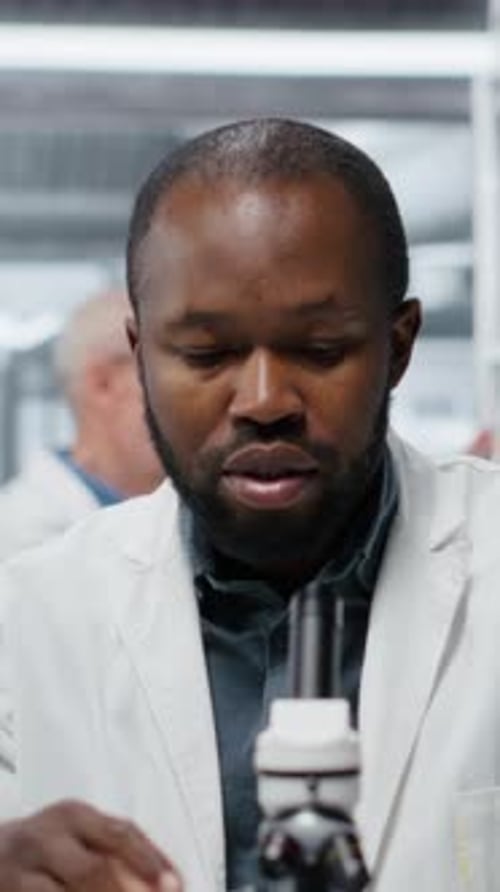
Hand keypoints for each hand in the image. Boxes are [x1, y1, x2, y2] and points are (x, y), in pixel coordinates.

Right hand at [0, 799, 181, 890]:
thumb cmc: (45, 848)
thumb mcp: (76, 834)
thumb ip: (116, 848)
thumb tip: (170, 880)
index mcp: (71, 815)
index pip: (119, 834)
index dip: (151, 861)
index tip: (175, 885)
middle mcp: (45, 839)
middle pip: (96, 871)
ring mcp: (20, 871)